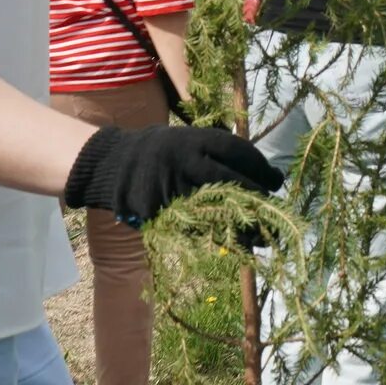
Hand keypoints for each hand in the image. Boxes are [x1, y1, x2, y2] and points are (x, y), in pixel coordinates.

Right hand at [61, 124, 279, 228]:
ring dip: (244, 226)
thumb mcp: (187, 139)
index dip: (261, 168)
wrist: (110, 164)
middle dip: (258, 198)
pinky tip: (237, 245)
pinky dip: (218, 237)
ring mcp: (171, 188)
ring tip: (264, 237)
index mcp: (194, 140)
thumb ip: (220, 151)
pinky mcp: (160, 212)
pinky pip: (196, 227)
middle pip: (232, 181)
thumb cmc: (159, 151)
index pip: (238, 151)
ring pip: (217, 209)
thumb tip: (270, 175)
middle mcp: (185, 162)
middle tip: (274, 210)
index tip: (275, 180)